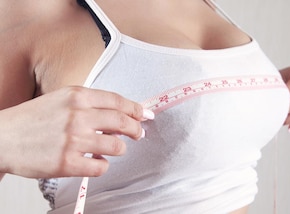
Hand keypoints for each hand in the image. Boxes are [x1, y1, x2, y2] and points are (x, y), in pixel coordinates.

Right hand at [0, 86, 153, 178]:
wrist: (1, 138)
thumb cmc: (31, 120)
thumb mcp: (59, 99)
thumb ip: (89, 104)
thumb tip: (122, 114)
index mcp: (77, 96)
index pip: (118, 102)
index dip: (136, 110)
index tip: (145, 115)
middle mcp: (77, 116)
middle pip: (123, 123)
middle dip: (136, 130)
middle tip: (139, 134)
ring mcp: (73, 140)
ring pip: (117, 146)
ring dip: (118, 149)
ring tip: (108, 149)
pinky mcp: (68, 163)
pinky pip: (101, 166)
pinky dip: (101, 165)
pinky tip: (93, 160)